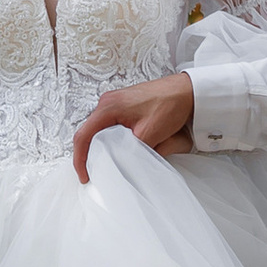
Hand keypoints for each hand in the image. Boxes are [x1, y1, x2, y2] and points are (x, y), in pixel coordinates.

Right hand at [71, 70, 195, 183]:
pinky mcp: (124, 106)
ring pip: (99, 130)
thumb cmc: (169, 104)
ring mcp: (115, 103)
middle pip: (88, 133)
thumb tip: (123, 166)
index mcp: (108, 107)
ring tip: (104, 164)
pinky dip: (109, 139)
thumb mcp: (149, 133)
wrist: (186, 91)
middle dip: (88, 154)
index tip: (84, 175)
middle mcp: (108, 103)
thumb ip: (132, 151)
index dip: (80, 159)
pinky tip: (117, 150)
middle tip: (94, 174)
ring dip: (99, 147)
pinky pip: (109, 125)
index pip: (84, 135)